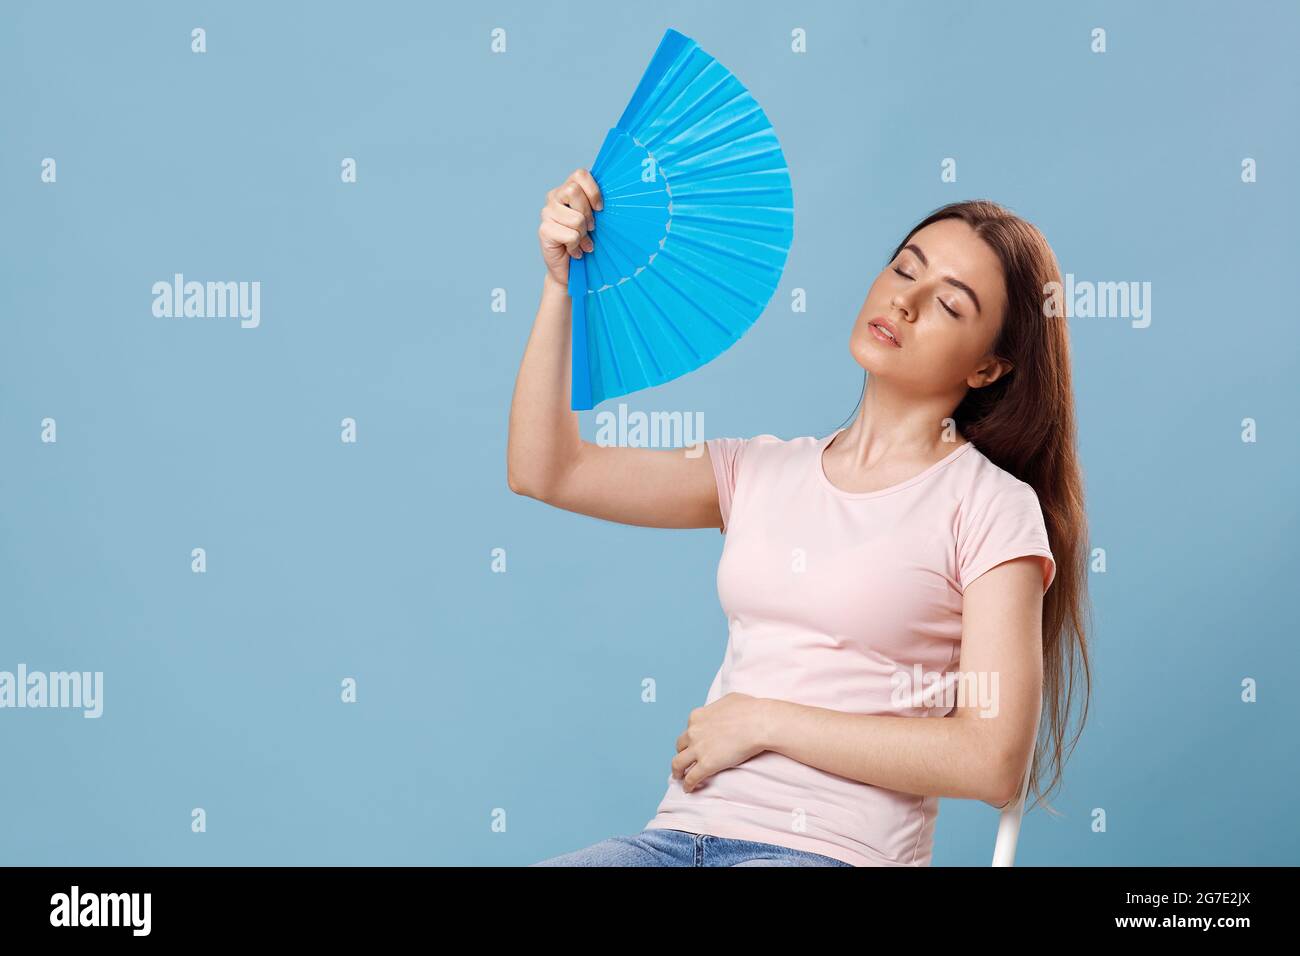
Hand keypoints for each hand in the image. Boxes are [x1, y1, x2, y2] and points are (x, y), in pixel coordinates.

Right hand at [538, 168, 602, 286]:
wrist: (571, 269)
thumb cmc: (586, 242)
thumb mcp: (595, 220)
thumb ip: (597, 205)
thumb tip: (617, 194)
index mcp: (567, 189)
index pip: (580, 174)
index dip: (593, 191)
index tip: (600, 209)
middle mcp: (554, 197)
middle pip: (573, 191)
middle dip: (587, 214)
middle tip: (590, 229)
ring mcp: (547, 213)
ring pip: (575, 218)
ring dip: (583, 235)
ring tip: (581, 242)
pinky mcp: (544, 230)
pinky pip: (570, 235)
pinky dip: (576, 246)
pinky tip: (573, 251)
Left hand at [671, 693, 768, 792]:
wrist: (758, 723)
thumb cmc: (750, 709)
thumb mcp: (728, 700)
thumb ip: (718, 707)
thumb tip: (722, 711)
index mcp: (697, 716)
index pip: (689, 728)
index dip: (692, 737)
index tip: (695, 743)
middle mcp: (693, 732)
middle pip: (680, 745)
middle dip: (683, 752)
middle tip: (685, 760)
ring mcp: (698, 749)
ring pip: (678, 763)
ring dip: (677, 771)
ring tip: (679, 777)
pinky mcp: (706, 764)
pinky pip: (691, 778)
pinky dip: (688, 785)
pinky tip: (688, 789)